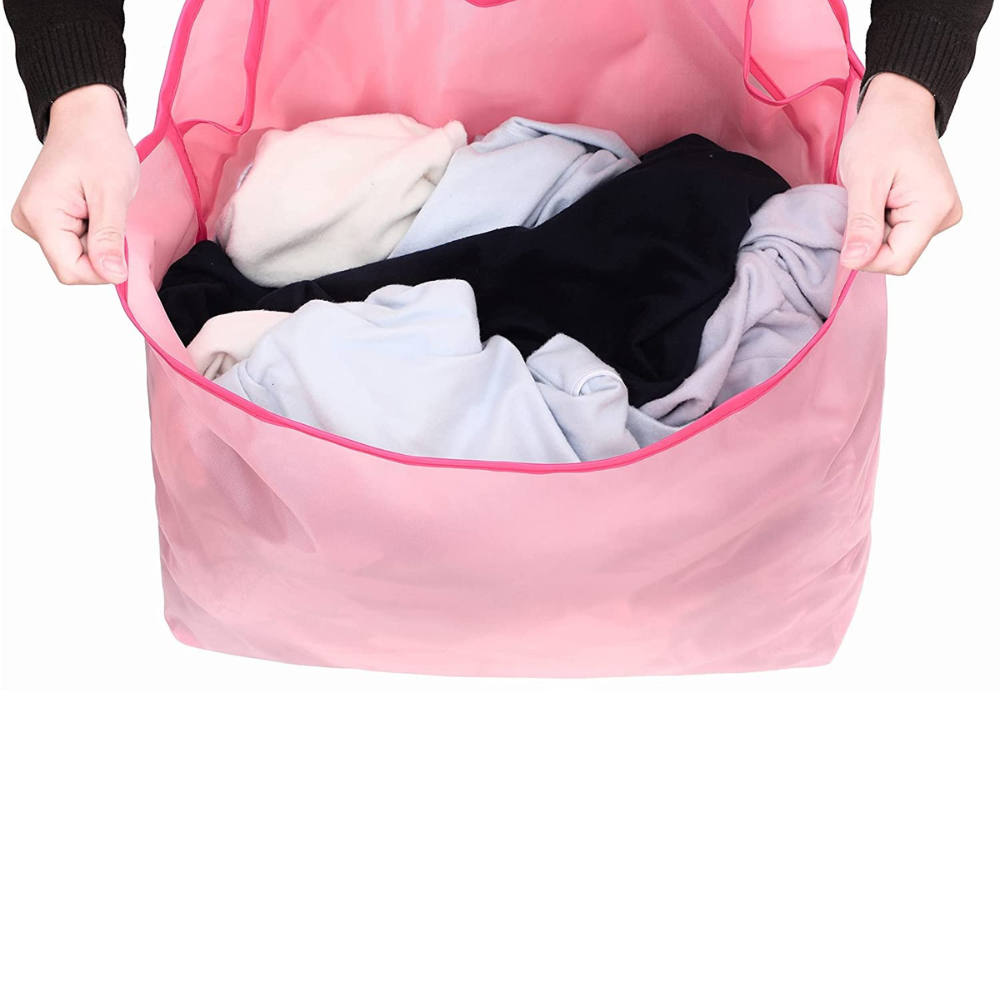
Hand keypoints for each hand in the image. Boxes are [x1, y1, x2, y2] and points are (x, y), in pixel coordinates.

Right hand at [11, 84, 138, 284]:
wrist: (86, 117)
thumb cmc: (99, 144)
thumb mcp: (112, 193)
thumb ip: (109, 238)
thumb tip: (113, 275)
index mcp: (40, 215)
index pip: (70, 271)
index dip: (101, 270)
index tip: (122, 248)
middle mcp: (30, 220)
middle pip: (73, 265)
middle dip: (101, 252)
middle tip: (111, 217)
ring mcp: (36, 220)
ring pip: (76, 256)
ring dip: (99, 241)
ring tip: (102, 208)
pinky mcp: (47, 218)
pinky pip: (75, 244)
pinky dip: (93, 234)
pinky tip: (96, 210)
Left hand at [838, 73, 961, 274]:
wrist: (897, 107)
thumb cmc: (882, 133)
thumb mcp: (864, 180)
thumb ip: (862, 224)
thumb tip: (855, 261)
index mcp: (933, 209)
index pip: (896, 262)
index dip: (866, 257)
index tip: (848, 233)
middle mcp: (943, 216)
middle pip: (896, 256)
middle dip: (869, 240)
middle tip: (860, 205)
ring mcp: (937, 215)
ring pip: (894, 247)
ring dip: (872, 231)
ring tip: (870, 198)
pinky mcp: (927, 213)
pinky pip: (896, 235)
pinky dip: (878, 224)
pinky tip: (876, 201)